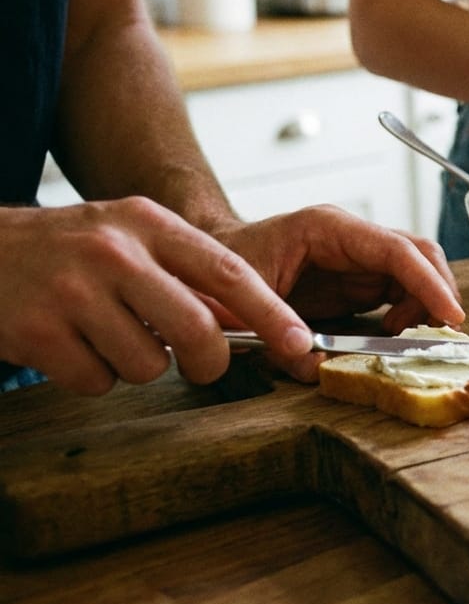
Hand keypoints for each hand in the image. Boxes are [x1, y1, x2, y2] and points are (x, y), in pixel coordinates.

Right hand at [0, 198, 306, 394]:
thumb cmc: (68, 250)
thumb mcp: (128, 234)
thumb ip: (184, 268)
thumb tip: (255, 321)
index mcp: (146, 223)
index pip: (227, 270)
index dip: (271, 312)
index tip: (298, 342)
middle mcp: (112, 252)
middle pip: (197, 329)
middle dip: (208, 360)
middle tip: (201, 364)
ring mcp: (71, 291)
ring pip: (147, 365)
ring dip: (135, 365)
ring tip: (105, 334)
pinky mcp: (36, 331)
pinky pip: (97, 380)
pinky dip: (91, 375)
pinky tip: (71, 344)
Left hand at [211, 205, 464, 378]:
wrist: (203, 260)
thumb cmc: (220, 269)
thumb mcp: (243, 305)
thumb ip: (281, 340)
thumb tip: (320, 370)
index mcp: (327, 228)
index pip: (397, 250)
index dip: (429, 284)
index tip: (450, 317)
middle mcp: (350, 237)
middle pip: (419, 255)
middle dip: (438, 294)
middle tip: (442, 335)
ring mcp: (356, 256)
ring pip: (415, 273)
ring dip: (424, 307)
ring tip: (406, 340)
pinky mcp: (356, 278)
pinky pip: (399, 291)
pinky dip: (408, 314)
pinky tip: (393, 336)